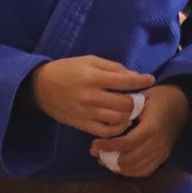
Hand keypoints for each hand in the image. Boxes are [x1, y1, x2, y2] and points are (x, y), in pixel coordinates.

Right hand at [31, 56, 154, 137]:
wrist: (41, 87)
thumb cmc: (67, 69)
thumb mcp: (89, 60)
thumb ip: (112, 68)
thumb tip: (134, 76)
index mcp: (93, 77)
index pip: (124, 81)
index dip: (141, 81)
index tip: (150, 79)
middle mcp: (91, 96)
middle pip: (124, 104)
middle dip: (136, 101)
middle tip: (140, 97)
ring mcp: (86, 113)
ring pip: (117, 119)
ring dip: (129, 115)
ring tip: (131, 109)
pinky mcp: (82, 125)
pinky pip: (105, 132)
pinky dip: (117, 128)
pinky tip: (120, 121)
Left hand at [90, 84, 189, 177]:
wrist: (183, 104)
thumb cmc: (159, 97)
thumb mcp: (142, 97)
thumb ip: (126, 108)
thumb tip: (105, 115)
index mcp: (152, 126)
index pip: (127, 144)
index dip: (108, 147)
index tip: (94, 144)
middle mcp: (158, 143)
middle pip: (130, 160)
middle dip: (109, 158)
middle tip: (95, 152)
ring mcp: (162, 152)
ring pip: (136, 169)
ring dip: (117, 167)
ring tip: (103, 158)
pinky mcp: (163, 157)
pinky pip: (145, 171)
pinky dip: (130, 171)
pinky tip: (118, 164)